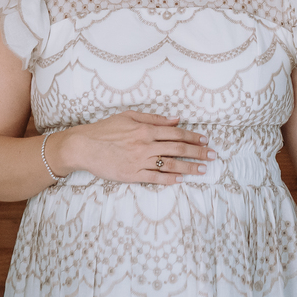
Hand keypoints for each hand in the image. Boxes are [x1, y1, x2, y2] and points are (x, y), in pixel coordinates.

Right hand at [56, 111, 213, 184]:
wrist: (83, 146)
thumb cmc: (105, 129)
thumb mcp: (129, 116)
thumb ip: (154, 119)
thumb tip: (176, 119)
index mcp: (146, 130)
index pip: (176, 133)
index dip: (193, 137)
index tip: (206, 140)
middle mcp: (145, 145)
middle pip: (178, 149)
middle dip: (198, 152)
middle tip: (213, 156)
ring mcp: (139, 161)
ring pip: (170, 165)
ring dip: (189, 168)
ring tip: (203, 170)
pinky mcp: (131, 175)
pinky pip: (154, 178)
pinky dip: (169, 180)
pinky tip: (180, 180)